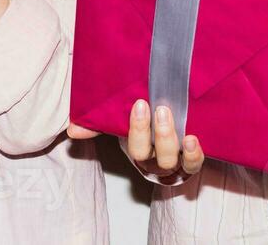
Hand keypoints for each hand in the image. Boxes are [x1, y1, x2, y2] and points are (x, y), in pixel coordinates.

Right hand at [69, 101, 204, 181]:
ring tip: (176, 121)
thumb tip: (72, 130)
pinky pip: (195, 164)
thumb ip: (98, 125)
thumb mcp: (121, 122)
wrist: (169, 119)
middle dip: (156, 134)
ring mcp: (176, 161)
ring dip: (172, 142)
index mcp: (138, 150)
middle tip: (159, 108)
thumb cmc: (144, 122)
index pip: (135, 147)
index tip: (139, 104)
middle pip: (154, 157)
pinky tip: (193, 139)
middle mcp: (156, 160)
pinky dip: (194, 154)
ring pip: (173, 161)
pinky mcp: (192, 159)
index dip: (138, 130)